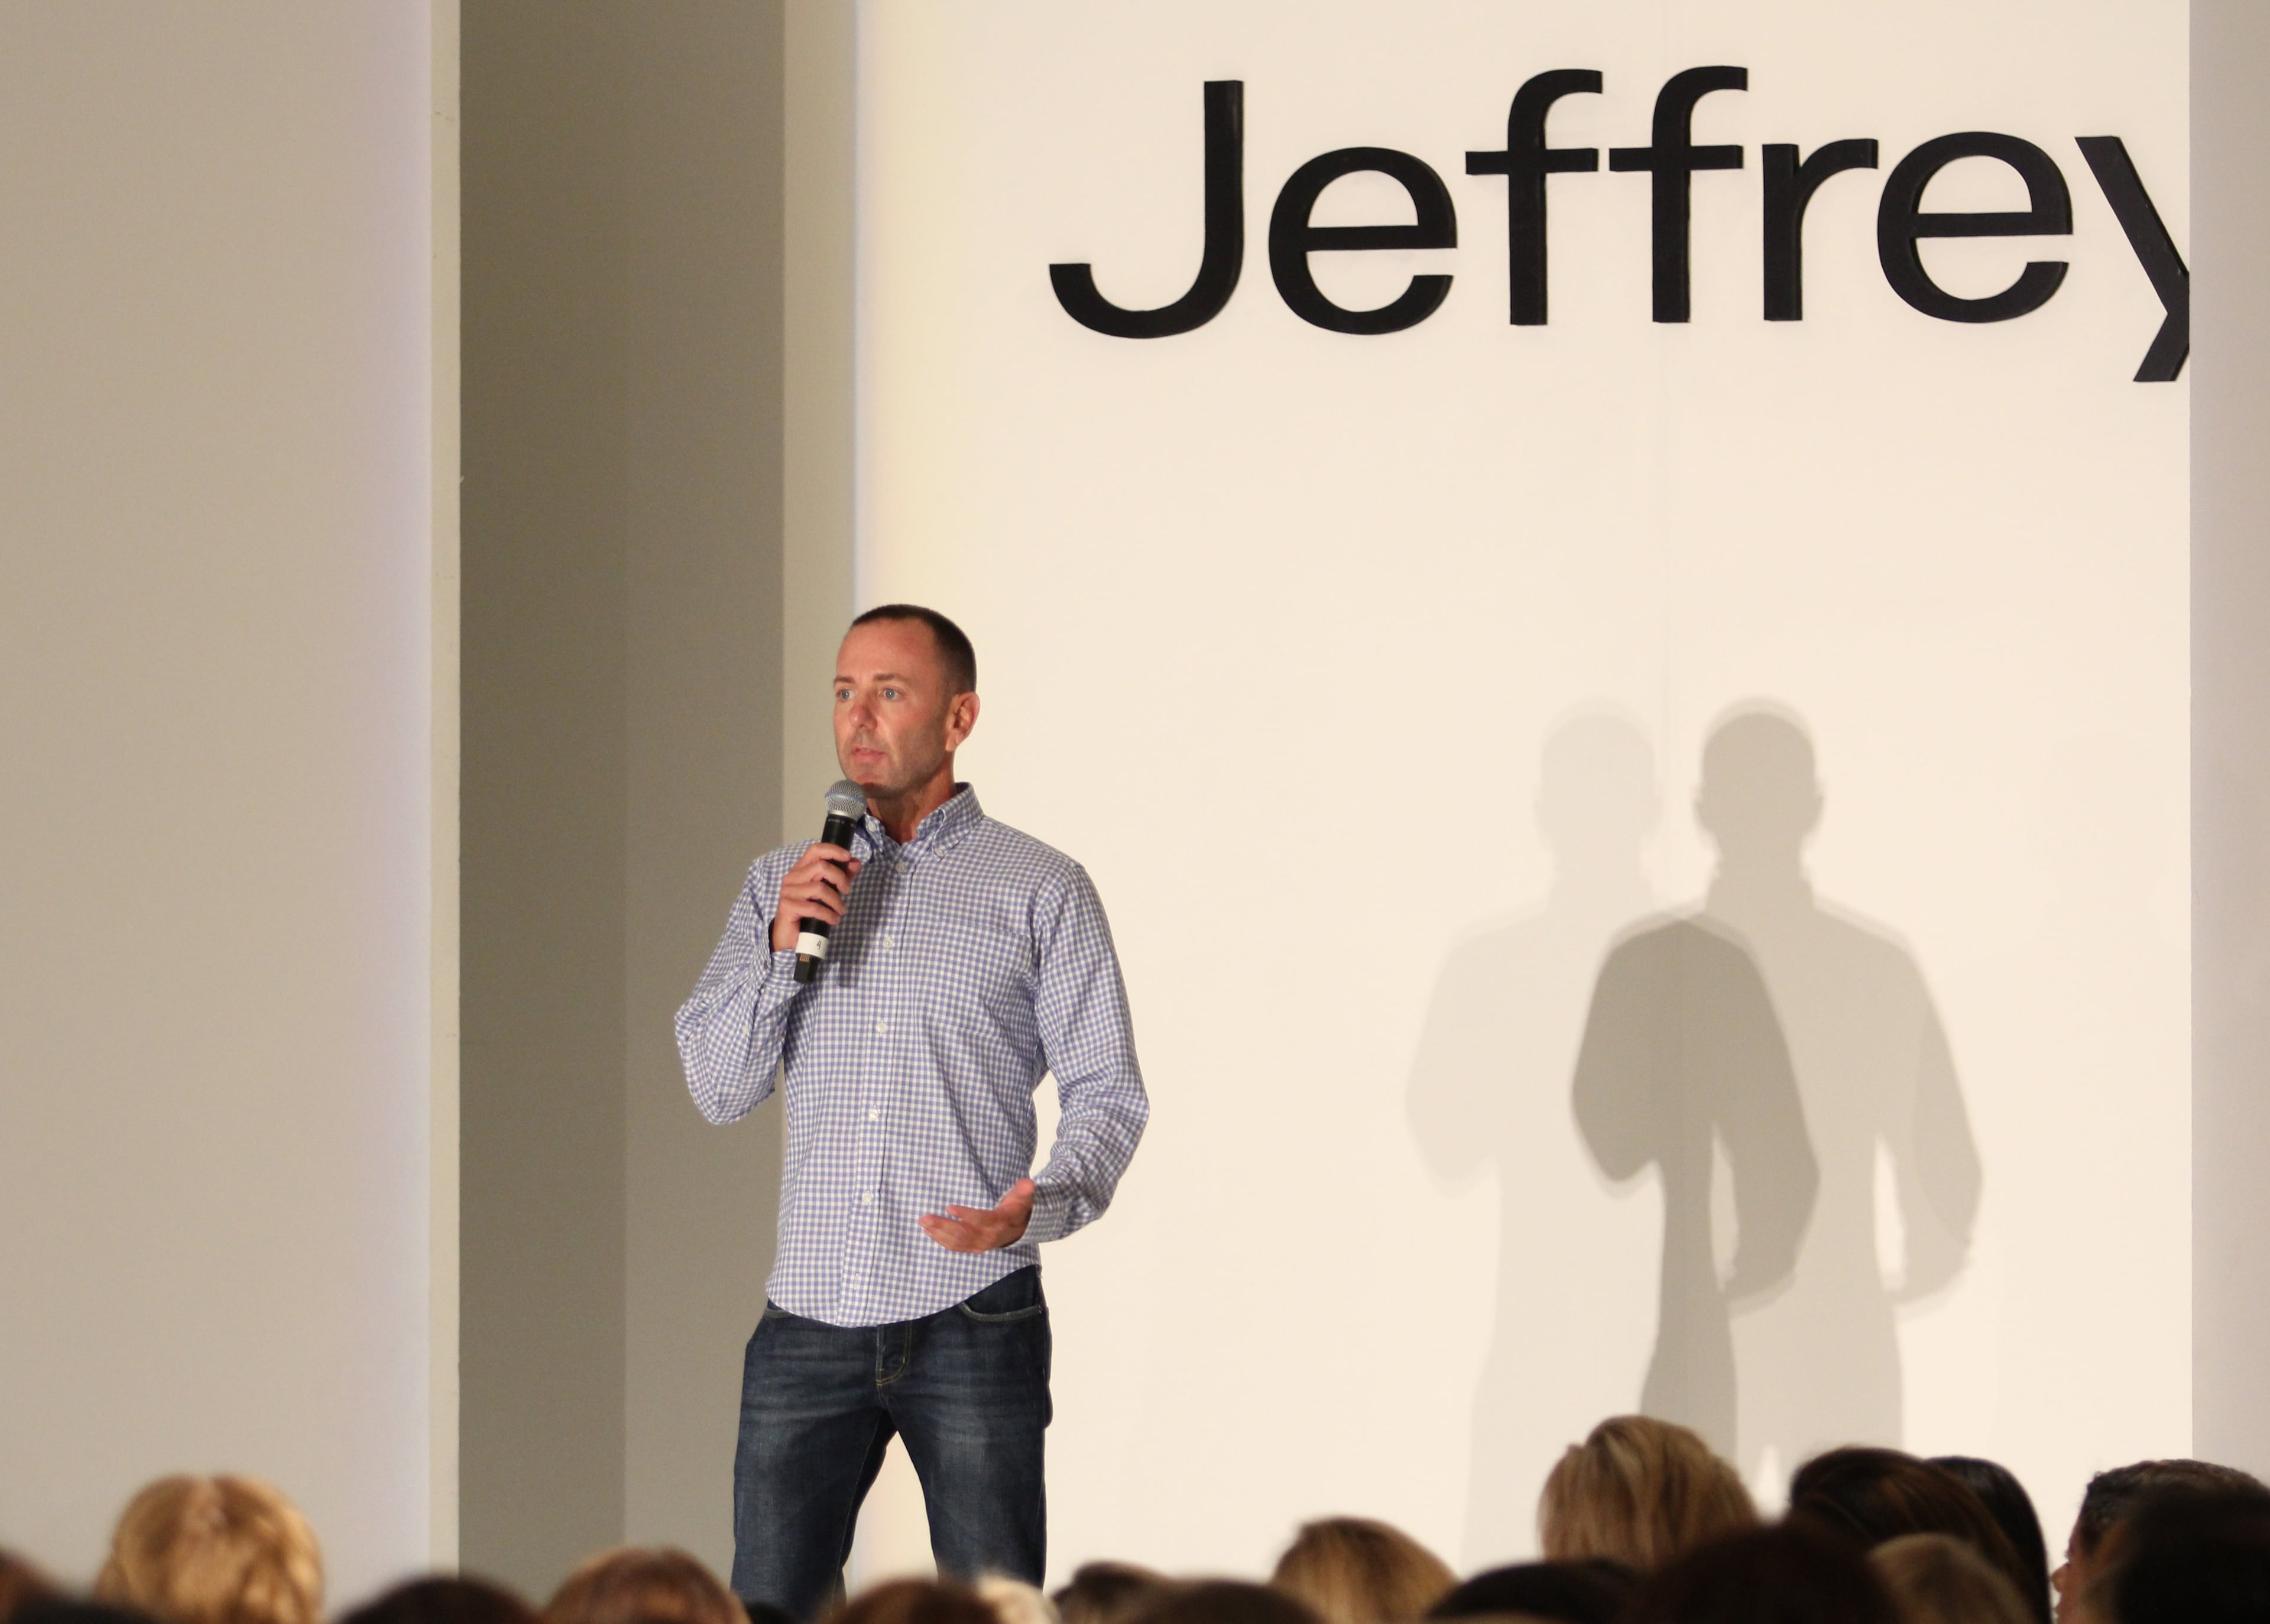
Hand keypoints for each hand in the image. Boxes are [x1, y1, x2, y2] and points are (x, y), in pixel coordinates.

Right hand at [770, 844, 861, 951]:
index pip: (815, 850)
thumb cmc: (809, 911)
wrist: (790, 935)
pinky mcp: (788, 906)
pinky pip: (814, 907)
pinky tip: (834, 920)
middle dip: (840, 878)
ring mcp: (788, 891)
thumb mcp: (829, 891)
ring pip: (819, 888)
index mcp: (800, 869)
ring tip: (841, 911)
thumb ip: (842, 876)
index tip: (848, 857)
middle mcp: (792, 877)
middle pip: (821, 867)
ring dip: (836, 901)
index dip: (833, 850)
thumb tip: (856, 862)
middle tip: (847, 891)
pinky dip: (829, 915)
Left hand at [919, 1178, 1035, 1252]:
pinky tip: (930, 1233)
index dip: (965, 1215)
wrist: (1020, 1229)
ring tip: (923, 1223)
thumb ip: (1024, 1190)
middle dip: (942, 1226)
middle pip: (963, 1233)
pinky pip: (956, 1247)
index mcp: (999, 1222)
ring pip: (957, 1242)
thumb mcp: (1023, 1197)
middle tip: (925, 1218)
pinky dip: (942, 1241)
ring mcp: (980, 1244)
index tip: (949, 1208)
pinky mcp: (974, 1247)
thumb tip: (1029, 1183)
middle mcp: (988, 1237)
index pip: (980, 1220)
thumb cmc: (1017, 1209)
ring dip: (938, 1233)